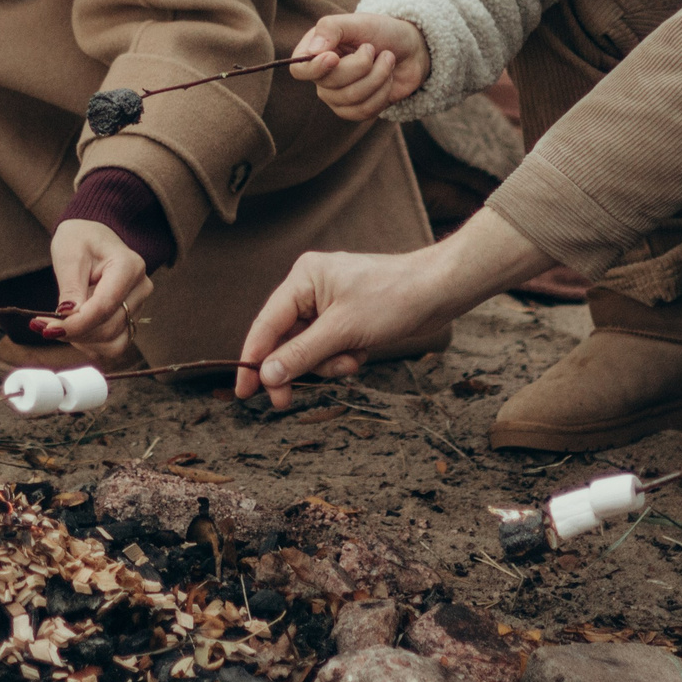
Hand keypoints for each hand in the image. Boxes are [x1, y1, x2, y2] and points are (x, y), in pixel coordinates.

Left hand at [41, 218, 149, 359]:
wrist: (91, 238)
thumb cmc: (79, 240)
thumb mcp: (69, 256)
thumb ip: (70, 288)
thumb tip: (68, 318)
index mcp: (128, 266)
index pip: (104, 306)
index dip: (76, 323)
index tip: (47, 328)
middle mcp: (140, 288)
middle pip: (108, 327)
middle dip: (74, 332)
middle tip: (43, 325)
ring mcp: (138, 305)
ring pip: (113, 342)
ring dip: (83, 341)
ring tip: (60, 326)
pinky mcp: (131, 318)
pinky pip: (114, 345)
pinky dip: (92, 345)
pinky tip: (75, 332)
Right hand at [233, 208, 555, 405]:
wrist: (439, 290)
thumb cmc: (392, 299)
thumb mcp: (342, 331)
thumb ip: (301, 354)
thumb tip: (266, 376)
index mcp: (303, 279)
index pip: (266, 324)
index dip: (252, 359)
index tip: (242, 393)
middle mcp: (311, 288)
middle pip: (285, 340)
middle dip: (299, 366)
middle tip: (287, 402)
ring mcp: (329, 303)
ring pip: (309, 348)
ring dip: (327, 364)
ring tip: (352, 360)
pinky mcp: (347, 317)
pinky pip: (329, 347)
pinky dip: (341, 357)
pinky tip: (361, 354)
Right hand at [288, 12, 429, 119]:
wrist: (409, 48)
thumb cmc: (380, 31)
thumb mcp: (357, 22)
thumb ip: (331, 29)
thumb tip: (313, 51)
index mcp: (315, 52)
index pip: (300, 70)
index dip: (315, 68)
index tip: (334, 57)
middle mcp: (322, 77)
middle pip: (330, 85)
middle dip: (361, 66)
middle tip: (373, 48)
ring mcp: (337, 97)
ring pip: (351, 99)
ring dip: (378, 77)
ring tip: (386, 60)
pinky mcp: (355, 110)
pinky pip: (364, 111)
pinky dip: (383, 93)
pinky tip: (388, 78)